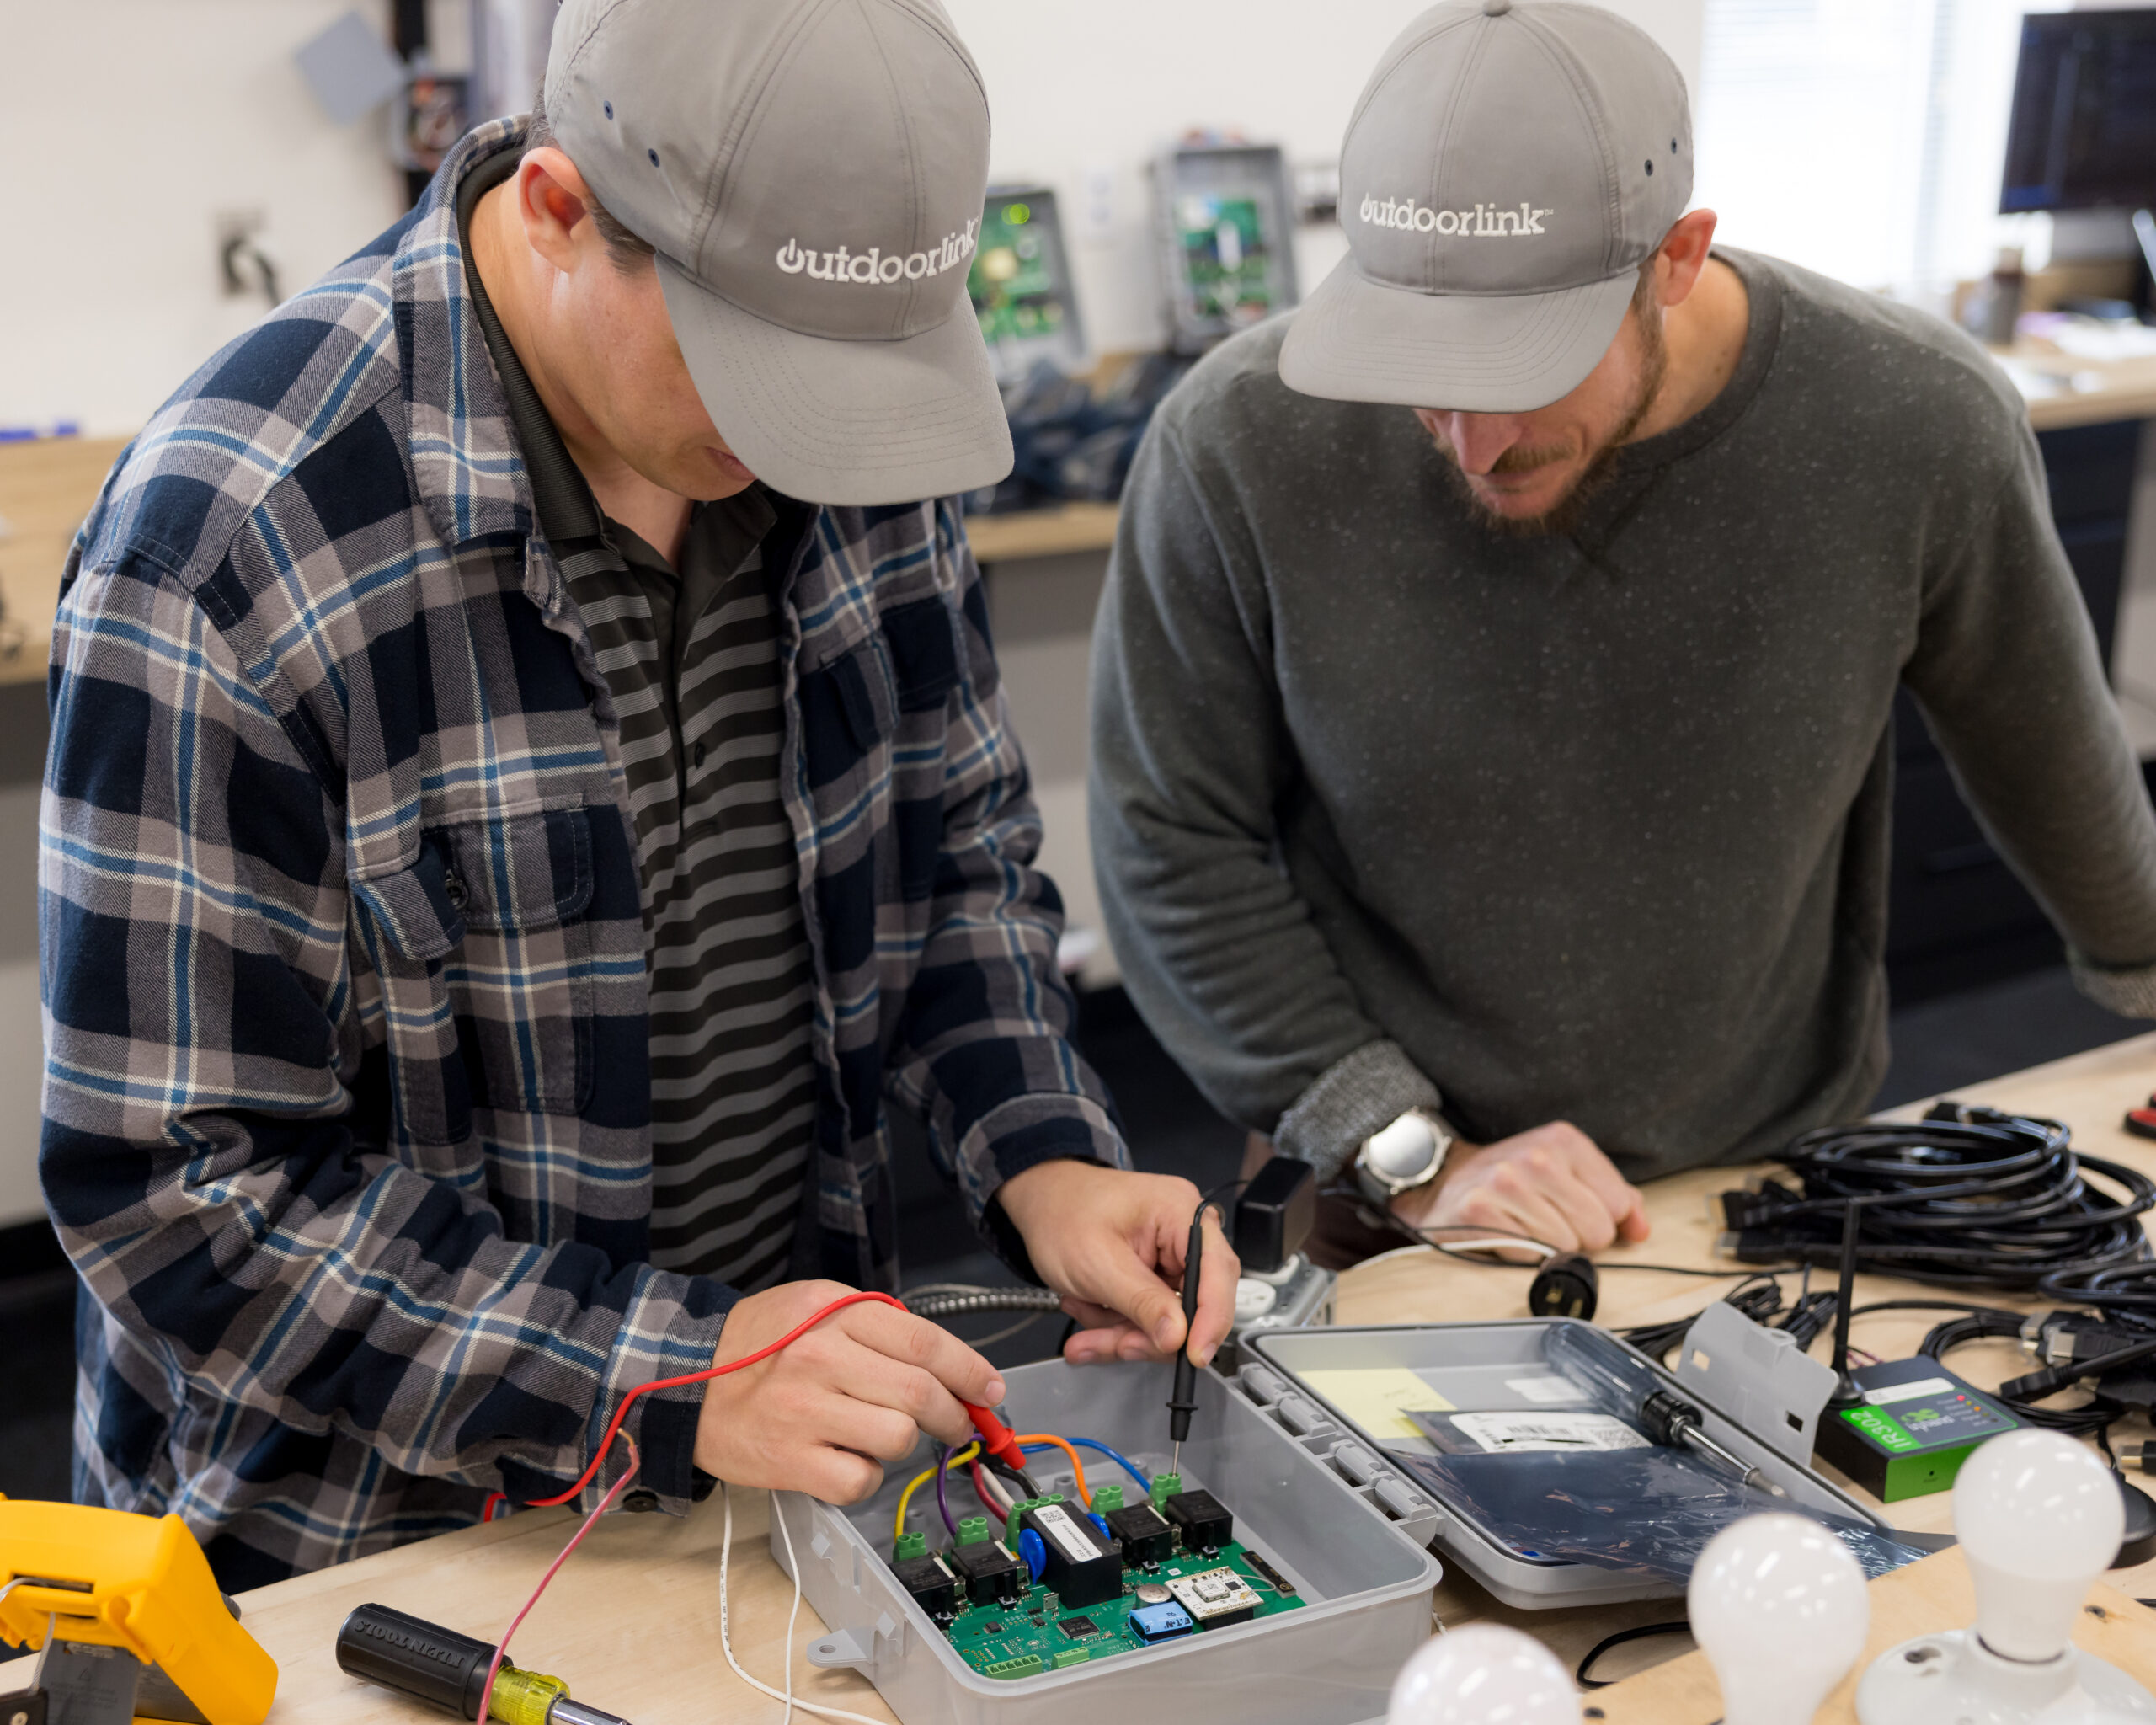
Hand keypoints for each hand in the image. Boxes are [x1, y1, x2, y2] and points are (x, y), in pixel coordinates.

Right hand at [691, 1280, 1003, 1503]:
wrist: (685, 1379)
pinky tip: (848, 1458)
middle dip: (954, 1415)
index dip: (970, 1371)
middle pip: (921, 1393)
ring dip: (906, 1443)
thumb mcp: (817, 1308)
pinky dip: (866, 1475)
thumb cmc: (760, 1345)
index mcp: (835, 1312)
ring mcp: (804, 1411)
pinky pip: (860, 1479)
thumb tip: (950, 1367)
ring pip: (898, 1437)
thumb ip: (878, 1327)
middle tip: (958, 1424)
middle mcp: (822, 1357)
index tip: (990, 1391)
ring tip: (885, 1435)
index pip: (924, 1343)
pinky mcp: (788, 1460)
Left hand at [993, 1160, 1239, 1367]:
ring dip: (1124, 1331)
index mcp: (1180, 1212)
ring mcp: (1170, 1255)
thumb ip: (1141, 1302)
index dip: (1211, 1319)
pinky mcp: (1155, 1274)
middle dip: (1149, 1332)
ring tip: (1084, 1315)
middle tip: (1115, 1345)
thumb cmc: (1061, 1213)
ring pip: (1168, 1318)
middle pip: (1193, 1302)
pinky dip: (1118, 1323)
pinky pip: (1149, 1315)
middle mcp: (1185, 1231)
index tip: (1193, 1356)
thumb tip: (1178, 1337)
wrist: (1039, 1203)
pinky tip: (1088, 1309)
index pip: (1217, 1270)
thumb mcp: (1096, 1263)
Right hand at [1393, 1121, 1648, 1260]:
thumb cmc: (1512, 1179)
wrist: (1445, 1180)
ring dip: (1547, 1247)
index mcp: (1564, 1140)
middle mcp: (1537, 1157)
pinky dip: (1520, 1255)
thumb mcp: (1567, 1171)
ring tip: (1524, 1225)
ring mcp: (1507, 1183)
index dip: (1603, 1219)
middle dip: (1578, 1237)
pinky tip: (1506, 1233)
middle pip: (1596, 1230)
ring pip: (1564, 1247)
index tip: (1576, 1211)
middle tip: (1547, 1220)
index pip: (1618, 1204)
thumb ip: (1614, 1197)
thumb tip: (1640, 1229)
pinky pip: (1528, 1256)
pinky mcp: (1481, 1211)